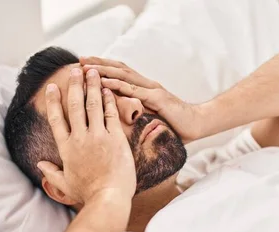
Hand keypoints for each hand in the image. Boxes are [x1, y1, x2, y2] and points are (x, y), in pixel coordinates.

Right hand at [38, 68, 136, 204]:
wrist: (107, 198)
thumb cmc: (87, 194)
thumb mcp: (65, 184)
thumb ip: (51, 172)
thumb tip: (40, 166)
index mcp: (66, 148)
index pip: (56, 119)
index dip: (53, 101)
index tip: (52, 87)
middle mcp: (80, 138)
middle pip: (74, 105)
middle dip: (74, 85)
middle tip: (75, 69)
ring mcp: (98, 136)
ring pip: (93, 104)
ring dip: (92, 85)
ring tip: (92, 71)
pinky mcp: (115, 138)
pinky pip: (111, 114)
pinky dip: (108, 100)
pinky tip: (107, 89)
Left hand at [80, 56, 204, 142]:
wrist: (198, 124)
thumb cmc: (176, 124)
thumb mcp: (152, 119)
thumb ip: (139, 115)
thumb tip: (122, 121)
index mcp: (145, 90)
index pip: (120, 74)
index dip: (102, 69)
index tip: (84, 67)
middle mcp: (147, 85)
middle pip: (118, 70)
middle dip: (98, 64)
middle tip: (79, 61)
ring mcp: (152, 90)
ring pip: (123, 76)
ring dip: (103, 70)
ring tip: (87, 67)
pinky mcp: (157, 99)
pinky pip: (134, 91)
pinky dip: (118, 85)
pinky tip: (105, 82)